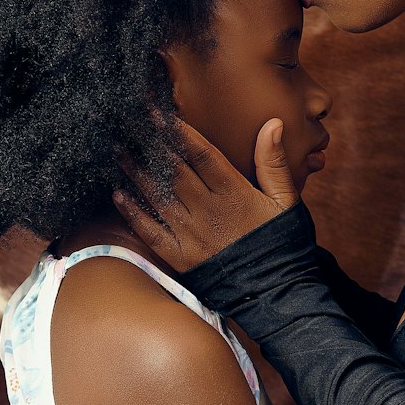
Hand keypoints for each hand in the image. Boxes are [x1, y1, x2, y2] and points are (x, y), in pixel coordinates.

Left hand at [114, 115, 298, 272]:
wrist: (275, 291)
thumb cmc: (281, 243)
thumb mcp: (286, 201)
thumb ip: (273, 162)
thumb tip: (272, 123)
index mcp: (234, 193)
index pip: (201, 154)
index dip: (178, 131)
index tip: (158, 112)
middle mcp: (208, 210)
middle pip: (173, 170)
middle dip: (151, 144)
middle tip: (130, 123)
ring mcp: (191, 234)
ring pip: (158, 195)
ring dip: (136, 171)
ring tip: (118, 149)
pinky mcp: (180, 256)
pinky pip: (151, 231)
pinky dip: (133, 213)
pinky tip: (118, 194)